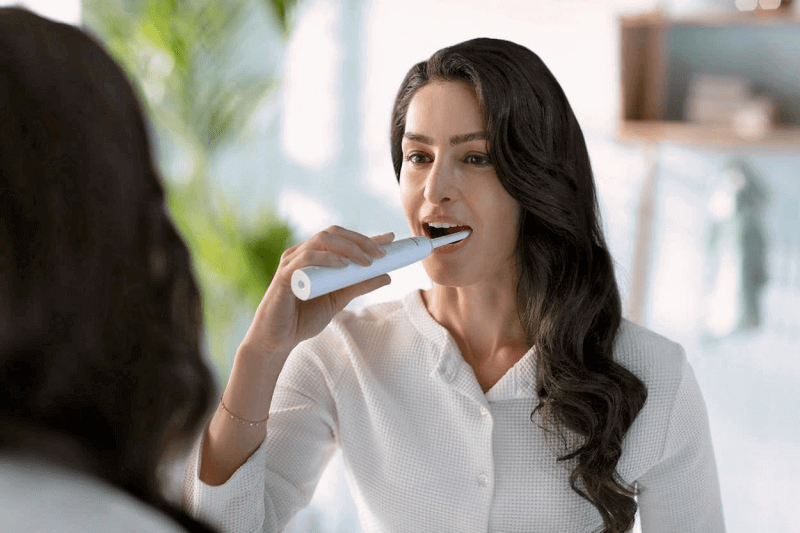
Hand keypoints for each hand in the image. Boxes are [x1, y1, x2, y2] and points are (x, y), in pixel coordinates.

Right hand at [238, 226, 393, 358]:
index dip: (366, 237)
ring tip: (367, 261)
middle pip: (333, 233)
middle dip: (360, 240)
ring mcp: (291, 262)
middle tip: (381, 255)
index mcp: (314, 257)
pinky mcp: (284, 275)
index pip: (342, 239)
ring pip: (321, 240)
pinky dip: (327, 257)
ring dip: (348, 248)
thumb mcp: (338, 300)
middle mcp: (302, 254)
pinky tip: (343, 265)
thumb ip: (359, 287)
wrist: (277, 341)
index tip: (391, 238)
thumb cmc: (303, 319)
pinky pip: (307, 258)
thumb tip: (387, 275)